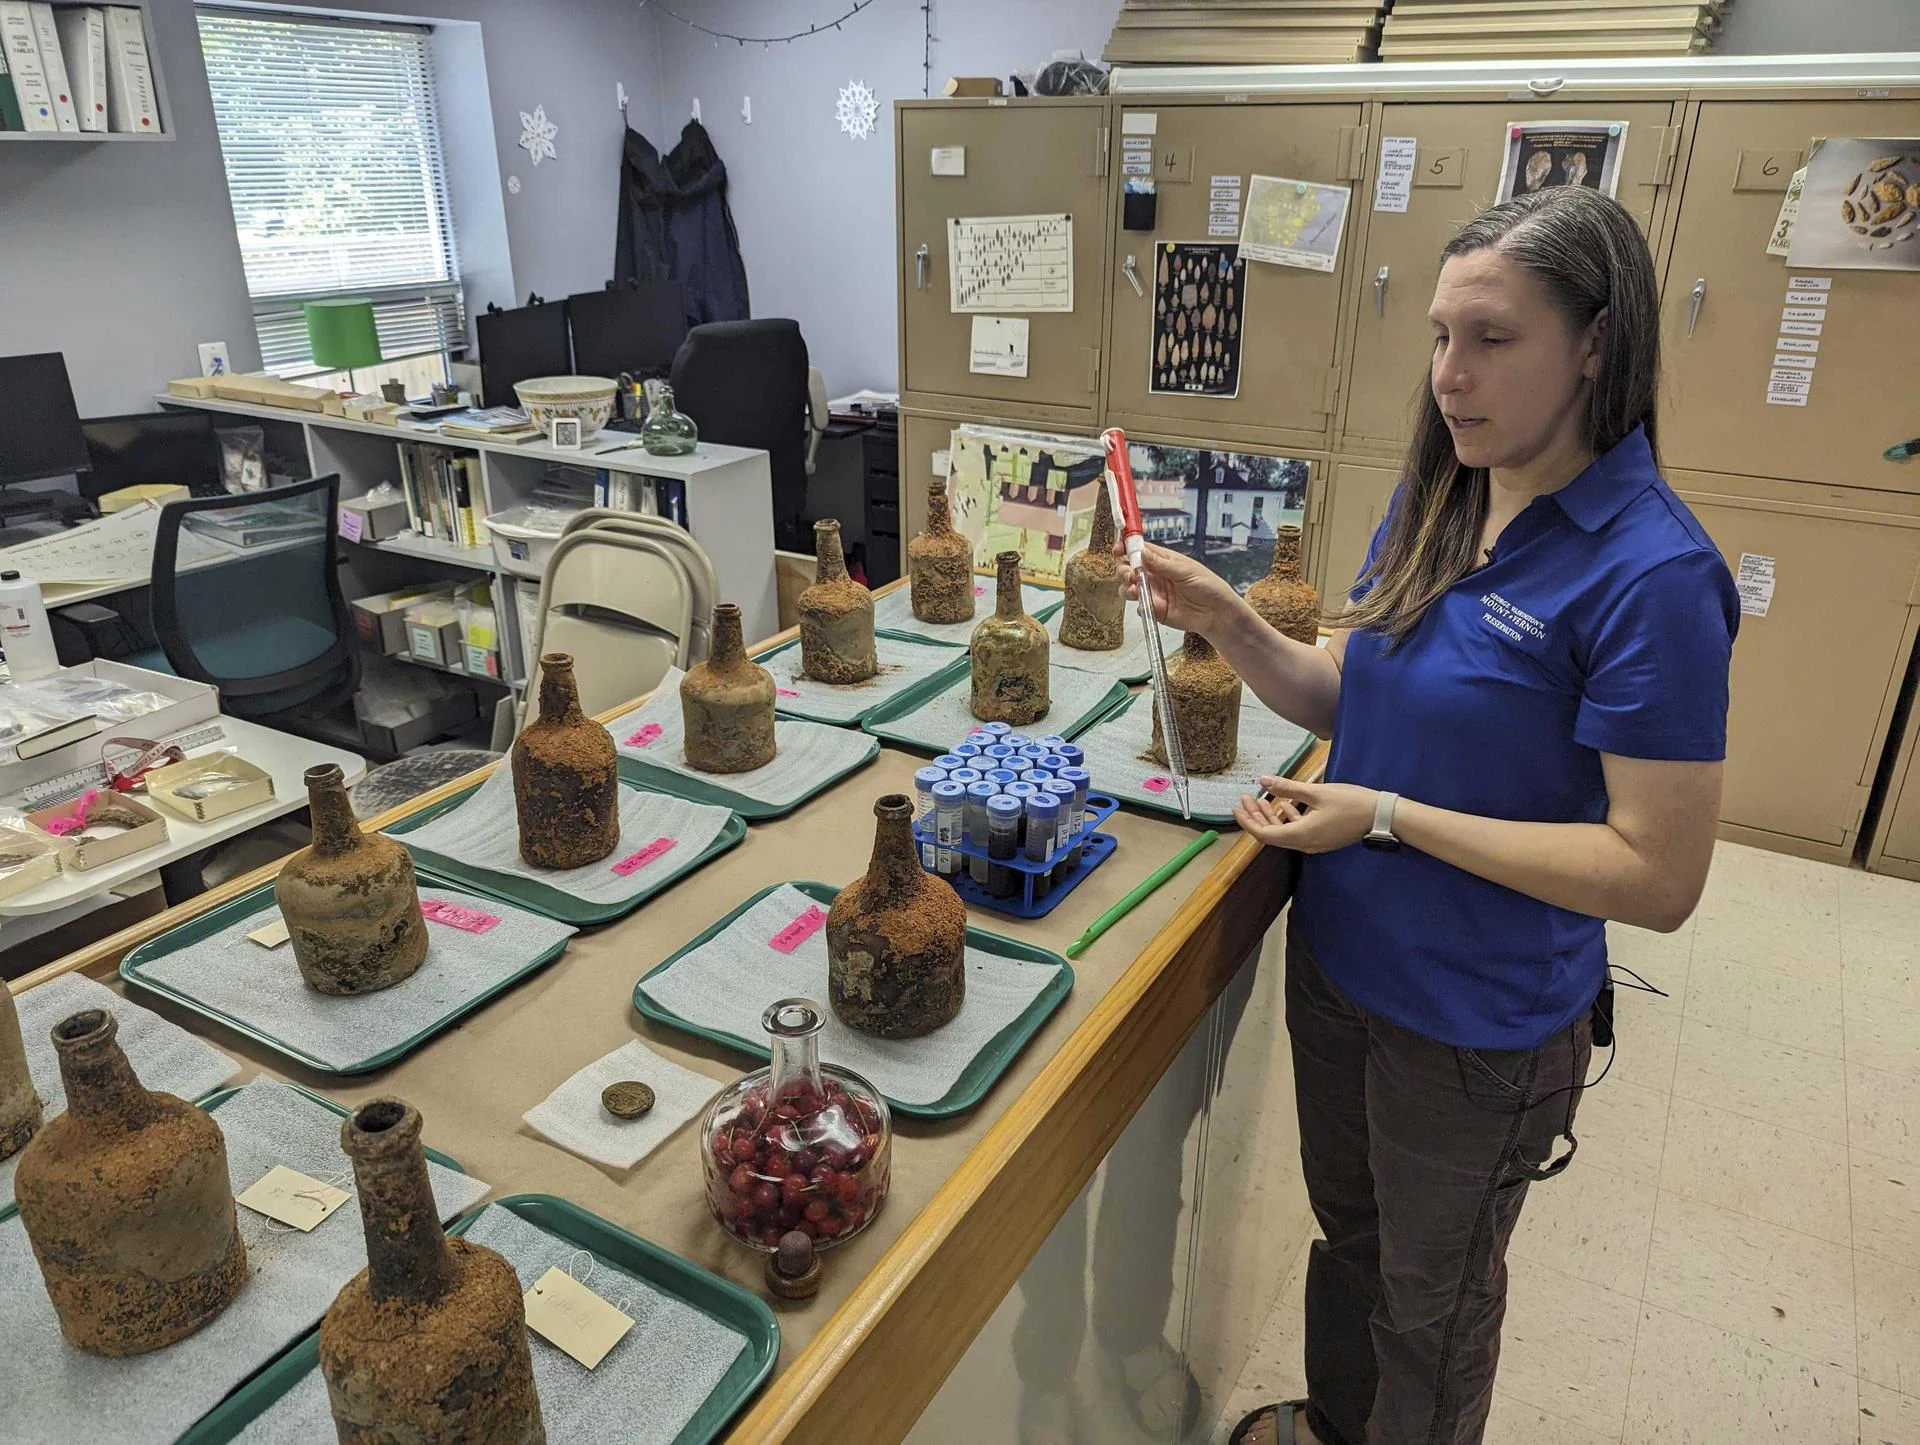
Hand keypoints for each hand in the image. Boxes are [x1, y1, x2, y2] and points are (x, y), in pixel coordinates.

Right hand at [1116, 541, 1240, 636]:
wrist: (1216, 613)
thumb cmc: (1208, 587)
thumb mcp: (1186, 571)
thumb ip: (1161, 564)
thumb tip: (1142, 552)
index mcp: (1163, 560)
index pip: (1139, 550)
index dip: (1126, 548)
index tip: (1118, 550)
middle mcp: (1155, 575)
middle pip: (1129, 569)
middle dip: (1124, 571)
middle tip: (1130, 575)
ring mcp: (1153, 593)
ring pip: (1129, 588)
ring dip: (1127, 588)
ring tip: (1135, 590)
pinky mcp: (1155, 610)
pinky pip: (1139, 607)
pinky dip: (1140, 606)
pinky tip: (1148, 605)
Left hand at [1232, 776, 1379, 854]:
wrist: (1381, 816)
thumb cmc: (1351, 803)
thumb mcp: (1317, 792)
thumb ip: (1287, 787)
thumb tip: (1263, 780)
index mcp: (1301, 835)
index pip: (1264, 835)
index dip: (1247, 822)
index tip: (1237, 808)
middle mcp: (1305, 844)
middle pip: (1271, 834)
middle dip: (1256, 816)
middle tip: (1245, 798)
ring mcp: (1314, 843)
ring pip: (1284, 833)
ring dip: (1270, 817)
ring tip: (1260, 799)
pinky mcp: (1322, 839)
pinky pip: (1297, 832)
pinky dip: (1287, 819)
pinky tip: (1284, 805)